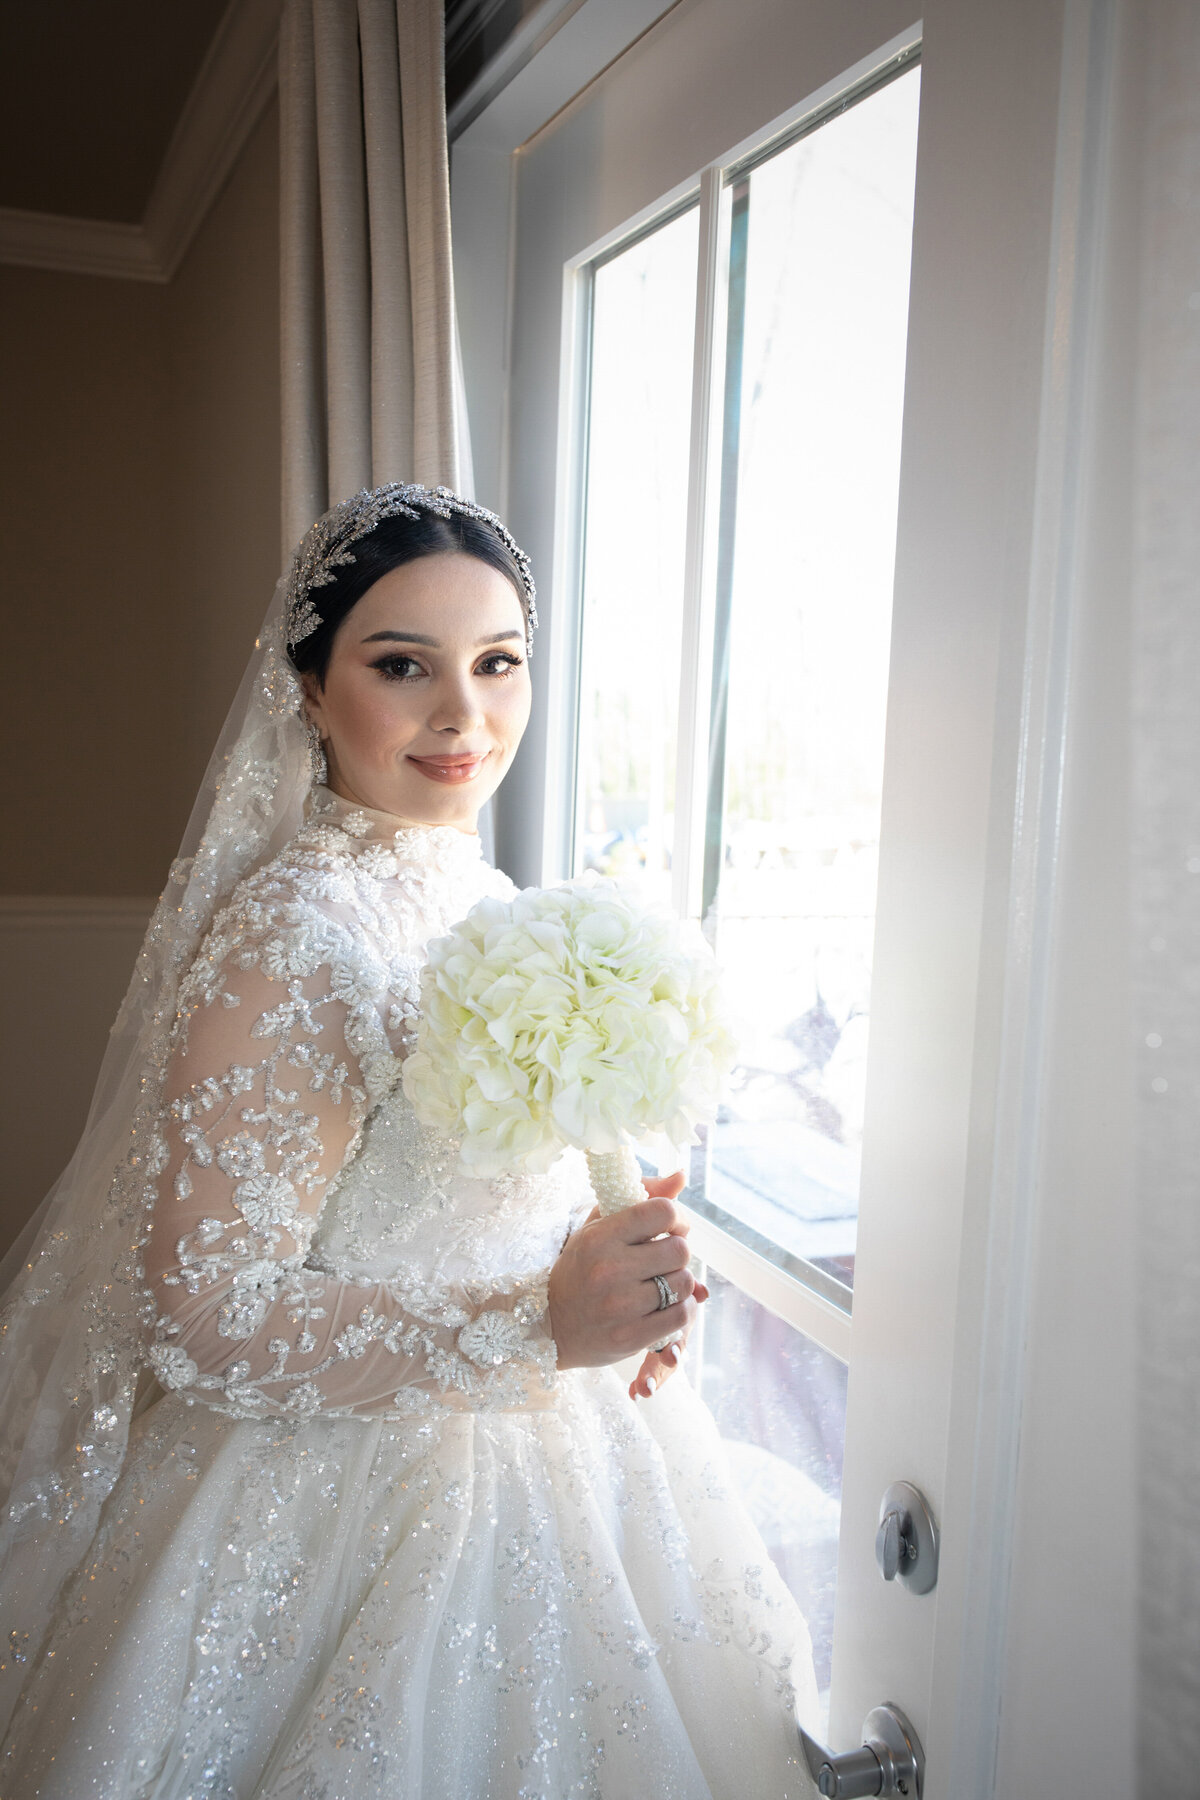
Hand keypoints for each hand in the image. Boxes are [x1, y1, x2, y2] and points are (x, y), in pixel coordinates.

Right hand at [548, 1171, 704, 1371]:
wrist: (549, 1326)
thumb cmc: (580, 1270)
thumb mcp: (597, 1228)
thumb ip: (639, 1197)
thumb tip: (681, 1176)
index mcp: (600, 1237)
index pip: (662, 1211)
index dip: (678, 1217)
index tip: (672, 1228)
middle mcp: (609, 1270)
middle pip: (679, 1250)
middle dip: (678, 1253)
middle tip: (664, 1259)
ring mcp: (620, 1307)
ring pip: (684, 1283)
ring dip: (681, 1283)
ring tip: (663, 1283)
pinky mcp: (630, 1337)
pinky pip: (681, 1315)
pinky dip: (684, 1309)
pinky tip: (669, 1305)